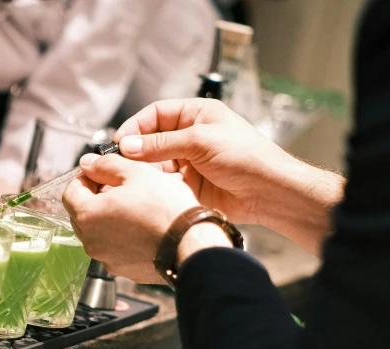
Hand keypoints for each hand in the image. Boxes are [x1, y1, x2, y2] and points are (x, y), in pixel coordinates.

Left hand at [63, 154, 231, 283]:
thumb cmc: (165, 208)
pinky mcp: (123, 269)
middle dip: (95, 198)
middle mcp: (91, 241)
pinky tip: (142, 227)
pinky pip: (114, 249)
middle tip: (118, 187)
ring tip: (133, 206)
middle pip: (81, 214)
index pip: (70, 193)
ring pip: (97, 232)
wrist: (190, 244)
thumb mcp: (136, 173)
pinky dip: (121, 237)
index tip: (99, 172)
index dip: (84, 179)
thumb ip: (106, 165)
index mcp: (87, 216)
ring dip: (108, 218)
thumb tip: (88, 162)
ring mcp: (106, 258)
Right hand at [116, 98, 301, 224]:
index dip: (136, 126)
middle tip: (122, 163)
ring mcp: (189, 162)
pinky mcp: (189, 185)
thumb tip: (127, 145)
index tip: (120, 141)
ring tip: (141, 178)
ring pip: (155, 164)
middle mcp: (191, 136)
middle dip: (137, 151)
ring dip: (147, 171)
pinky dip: (157, 187)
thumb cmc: (247, 157)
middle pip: (152, 140)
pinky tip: (156, 190)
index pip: (156, 114)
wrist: (268, 193)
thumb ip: (160, 143)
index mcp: (197, 115)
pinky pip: (164, 184)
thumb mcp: (200, 141)